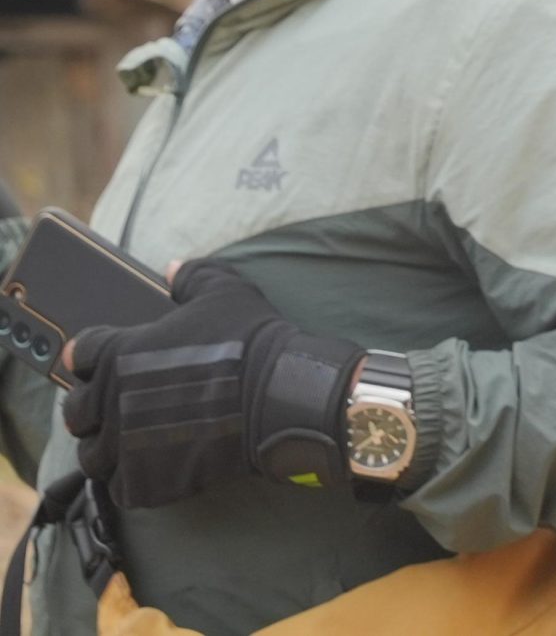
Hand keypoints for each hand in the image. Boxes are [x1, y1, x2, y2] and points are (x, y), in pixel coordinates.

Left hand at [63, 260, 364, 509]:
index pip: (80, 353)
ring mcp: (126, 446)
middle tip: (115, 403)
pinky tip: (148, 466)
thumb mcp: (225, 290)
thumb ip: (191, 275)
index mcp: (120, 353)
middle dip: (90, 405)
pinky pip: (117, 487)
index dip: (89, 353)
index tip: (100, 358)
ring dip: (105, 446)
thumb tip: (170, 267)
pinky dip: (127, 479)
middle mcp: (112, 401)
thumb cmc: (250, 340)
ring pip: (91, 453)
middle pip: (76, 409)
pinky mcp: (145, 481)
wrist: (280, 396)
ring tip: (126, 441)